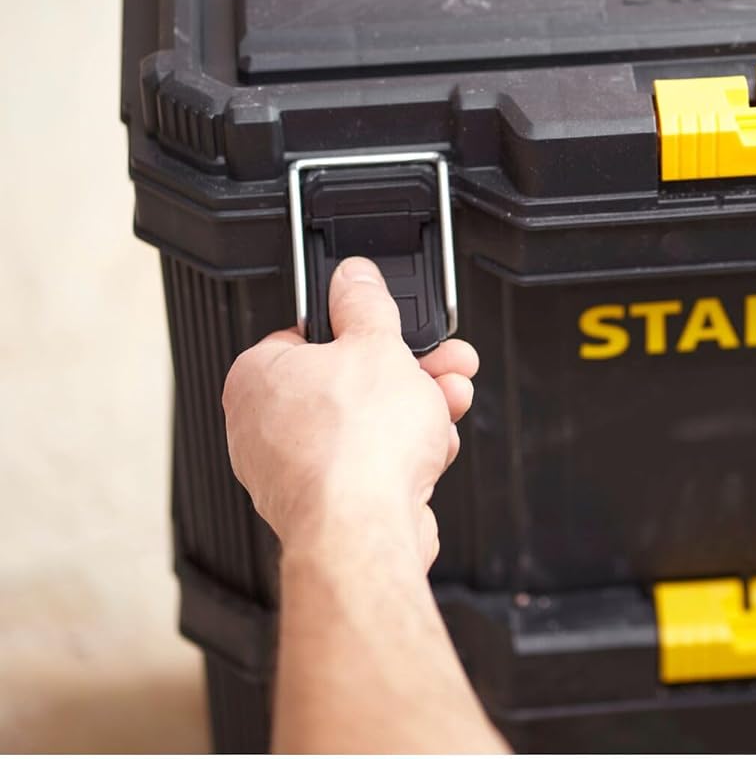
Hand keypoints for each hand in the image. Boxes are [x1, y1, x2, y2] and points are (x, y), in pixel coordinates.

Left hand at [223, 257, 478, 567]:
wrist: (366, 530)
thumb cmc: (355, 445)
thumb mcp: (376, 345)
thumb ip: (366, 304)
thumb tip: (354, 276)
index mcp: (257, 377)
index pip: (311, 335)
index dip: (364, 330)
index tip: (395, 328)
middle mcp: (263, 426)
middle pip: (350, 383)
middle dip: (410, 373)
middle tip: (442, 364)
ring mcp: (295, 472)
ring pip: (368, 426)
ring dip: (418, 411)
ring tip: (448, 402)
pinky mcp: (329, 505)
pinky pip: (372, 466)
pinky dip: (405, 455)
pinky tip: (432, 447)